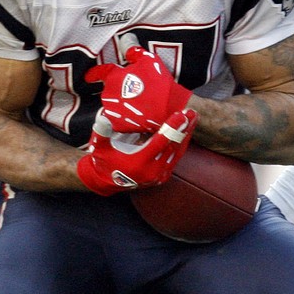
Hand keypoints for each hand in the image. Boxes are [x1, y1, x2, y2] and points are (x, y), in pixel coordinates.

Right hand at [77, 109, 198, 195]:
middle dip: (184, 129)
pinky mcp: (161, 177)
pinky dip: (181, 145)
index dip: (171, 127)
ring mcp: (158, 175)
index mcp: (139, 162)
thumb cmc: (103, 160)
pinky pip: (175, 159)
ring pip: (177, 153)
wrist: (105, 181)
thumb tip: (103, 118)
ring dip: (185, 135)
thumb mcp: (100, 147)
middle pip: (173, 146)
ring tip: (192, 119)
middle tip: (192, 113)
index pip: (160, 141)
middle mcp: (152, 171)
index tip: (181, 114)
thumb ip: (102, 132)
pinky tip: (185, 133)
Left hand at [85, 46, 191, 132]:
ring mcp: (112, 110)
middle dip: (117, 90)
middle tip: (133, 91)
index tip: (89, 76)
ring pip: (111, 105)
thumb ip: (132, 49)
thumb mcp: (148, 60)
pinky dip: (122, 118)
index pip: (99, 72)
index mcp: (113, 77)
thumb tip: (125, 37)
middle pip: (108, 90)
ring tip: (135, 104)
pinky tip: (134, 116)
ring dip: (119, 104)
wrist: (170, 108)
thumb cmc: (159, 82)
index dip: (94, 74)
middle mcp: (108, 94)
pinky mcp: (118, 125)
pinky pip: (115, 120)